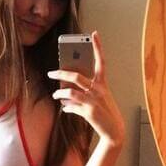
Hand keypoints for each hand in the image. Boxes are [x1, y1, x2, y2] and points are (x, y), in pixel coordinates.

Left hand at [47, 30, 124, 146]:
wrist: (114, 131)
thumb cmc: (106, 112)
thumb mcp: (100, 98)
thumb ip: (86, 91)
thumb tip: (68, 90)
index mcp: (103, 84)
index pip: (101, 62)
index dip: (98, 47)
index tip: (94, 34)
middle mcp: (98, 90)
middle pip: (76, 76)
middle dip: (60, 74)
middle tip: (51, 73)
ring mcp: (93, 101)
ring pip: (70, 93)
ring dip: (59, 94)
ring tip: (56, 95)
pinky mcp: (89, 112)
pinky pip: (72, 107)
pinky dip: (67, 107)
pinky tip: (65, 108)